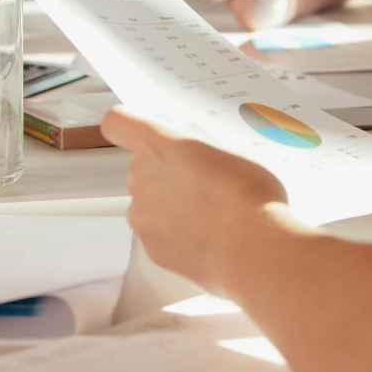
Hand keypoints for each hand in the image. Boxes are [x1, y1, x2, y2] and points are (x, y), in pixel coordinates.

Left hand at [101, 107, 287, 293]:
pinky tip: (208, 241)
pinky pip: (159, 236)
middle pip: (141, 167)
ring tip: (210, 218)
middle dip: (165, 173)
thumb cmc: (248, 193)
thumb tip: (199, 162)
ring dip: (170, 207)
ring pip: (149, 205)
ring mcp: (141, 216)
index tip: (147, 134)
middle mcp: (140, 177)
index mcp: (158, 145)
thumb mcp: (231, 152)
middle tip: (202, 184)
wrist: (252, 248)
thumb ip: (200, 153)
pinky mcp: (150, 249)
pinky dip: (177, 238)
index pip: (118, 122)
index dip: (129, 126)